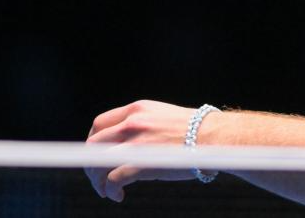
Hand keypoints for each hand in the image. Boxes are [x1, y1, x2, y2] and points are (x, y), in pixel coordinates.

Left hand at [84, 99, 209, 201]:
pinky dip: (110, 190)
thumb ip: (144, 125)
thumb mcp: (164, 116)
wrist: (214, 136)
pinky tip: (117, 195)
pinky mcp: (141, 163)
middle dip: (91, 163)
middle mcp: (132, 123)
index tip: (97, 154)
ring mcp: (135, 143)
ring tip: (105, 190)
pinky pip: (113, 179)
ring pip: (98, 162)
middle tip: (98, 177)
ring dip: (97, 179)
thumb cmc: (195, 131)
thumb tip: (130, 142)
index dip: (93, 140)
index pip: (100, 123)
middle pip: (93, 143)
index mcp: (137, 109)